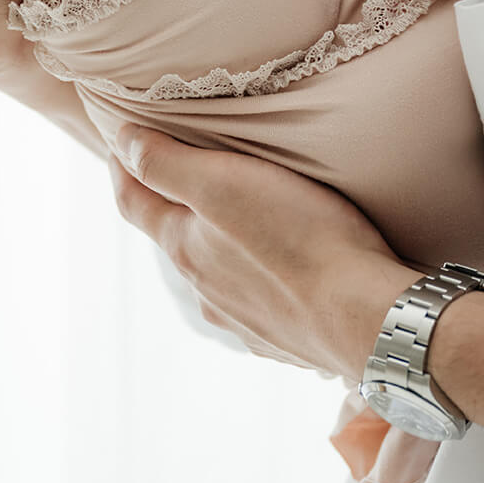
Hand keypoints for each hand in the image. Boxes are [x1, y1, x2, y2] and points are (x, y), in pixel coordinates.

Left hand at [107, 126, 417, 383]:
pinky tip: (279, 275)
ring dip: (218, 249)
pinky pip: (258, 304)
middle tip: (182, 176)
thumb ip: (168, 164)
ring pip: (216, 276)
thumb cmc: (299, 238)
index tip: (117, 143)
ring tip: (238, 223)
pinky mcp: (284, 340)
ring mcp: (244, 321)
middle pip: (176, 241)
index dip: (121, 168)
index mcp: (185, 249)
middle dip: (173, 208)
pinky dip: (257, 282)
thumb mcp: (225, 184)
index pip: (134, 204)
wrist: (366, 318)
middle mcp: (206, 291)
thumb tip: (120, 142)